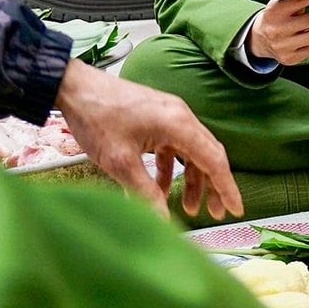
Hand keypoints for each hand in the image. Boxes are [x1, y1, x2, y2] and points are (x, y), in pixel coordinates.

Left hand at [54, 61, 240, 220]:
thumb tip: (162, 220)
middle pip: (208, 156)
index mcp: (179, 125)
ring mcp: (170, 115)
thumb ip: (145, 192)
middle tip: (214, 213)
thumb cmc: (96, 118)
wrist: (73, 87)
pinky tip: (160, 187)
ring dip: (191, 179)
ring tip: (187, 207)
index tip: (235, 208)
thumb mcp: (120, 162)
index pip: (214, 160)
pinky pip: (174, 146)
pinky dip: (172, 167)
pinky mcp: (157, 116)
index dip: (226, 188)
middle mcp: (181, 117)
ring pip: (191, 152)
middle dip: (212, 187)